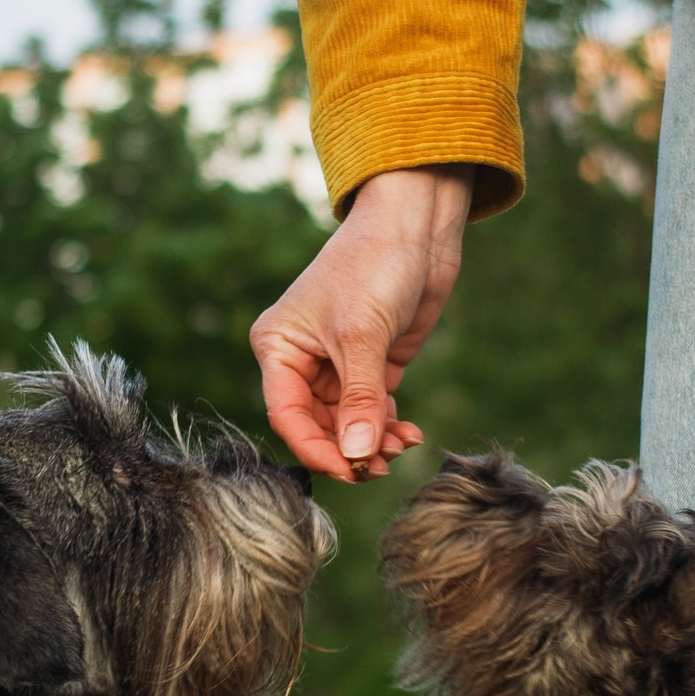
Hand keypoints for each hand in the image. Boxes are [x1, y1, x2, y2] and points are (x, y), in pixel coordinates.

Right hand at [250, 164, 473, 483]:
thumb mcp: (363, 336)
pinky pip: (373, 409)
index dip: (316, 449)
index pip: (287, 415)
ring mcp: (339, 364)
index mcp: (278, 347)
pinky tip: (409, 434)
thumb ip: (360, 400)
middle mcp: (302, 359)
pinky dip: (388, 426)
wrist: (415, 225)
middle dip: (349, 448)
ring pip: (348, 423)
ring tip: (400, 449)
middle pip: (318, 425)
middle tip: (380, 466)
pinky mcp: (373, 364)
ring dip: (372, 442)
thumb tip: (356, 456)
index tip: (349, 470)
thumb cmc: (375, 264)